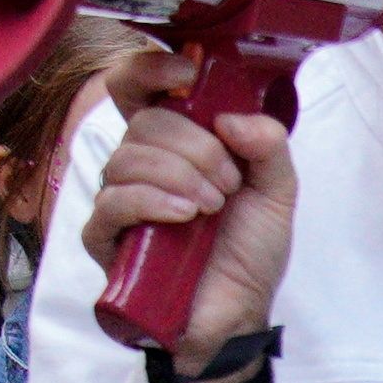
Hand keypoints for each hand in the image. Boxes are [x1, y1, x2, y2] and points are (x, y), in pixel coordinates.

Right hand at [81, 46, 297, 369]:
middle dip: (196, 147)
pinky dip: (152, 201)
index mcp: (175, 144)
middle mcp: (141, 165)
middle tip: (229, 184)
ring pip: (128, 158)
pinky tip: (184, 216)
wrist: (239, 313)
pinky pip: (113, 202)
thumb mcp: (277, 191)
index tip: (186, 71)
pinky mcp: (106, 239)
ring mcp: (119, 201)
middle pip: (144, 122)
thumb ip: (268, 145)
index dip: (151, 69)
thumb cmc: (248, 251)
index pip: (138, 88)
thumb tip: (229, 117)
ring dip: (181, 176)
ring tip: (213, 208)